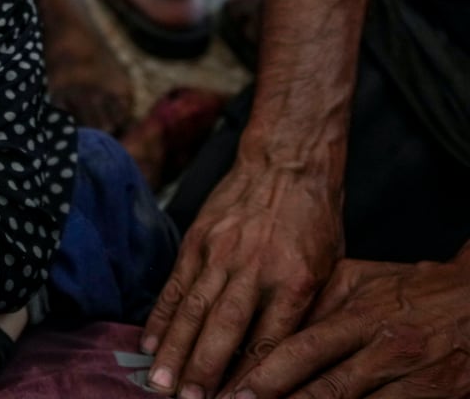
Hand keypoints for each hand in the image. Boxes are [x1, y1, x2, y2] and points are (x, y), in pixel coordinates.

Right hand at [142, 161, 342, 397]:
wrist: (287, 162)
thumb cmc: (315, 219)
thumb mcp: (329, 268)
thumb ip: (304, 312)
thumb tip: (285, 360)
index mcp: (294, 281)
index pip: (269, 342)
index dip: (251, 379)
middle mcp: (255, 269)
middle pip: (226, 330)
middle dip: (204, 371)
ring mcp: (221, 253)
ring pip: (194, 310)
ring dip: (174, 351)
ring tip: (160, 384)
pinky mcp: (197, 240)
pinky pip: (176, 284)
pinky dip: (160, 316)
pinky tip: (148, 343)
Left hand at [224, 253, 469, 398]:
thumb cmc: (412, 289)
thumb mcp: (360, 280)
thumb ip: (317, 302)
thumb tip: (268, 322)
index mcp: (360, 313)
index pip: (302, 348)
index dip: (265, 375)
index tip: (231, 392)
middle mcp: (385, 347)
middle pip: (325, 387)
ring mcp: (414, 376)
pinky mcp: (437, 395)